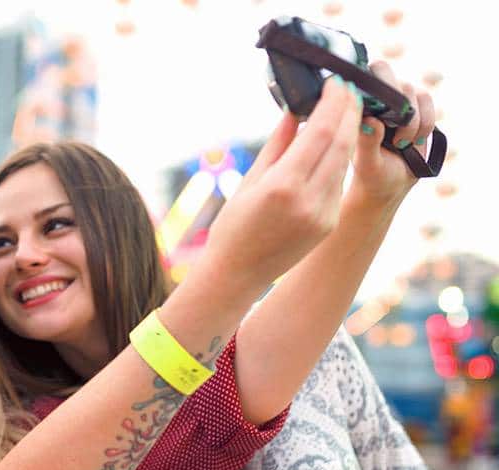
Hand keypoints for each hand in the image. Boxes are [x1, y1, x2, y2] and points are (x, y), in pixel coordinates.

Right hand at [198, 76, 362, 300]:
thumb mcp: (250, 180)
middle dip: (349, 113)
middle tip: (349, 88)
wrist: (238, 273)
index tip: (337, 83)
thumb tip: (297, 111)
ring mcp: (323, 214)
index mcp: (283, 185)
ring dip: (347, 134)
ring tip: (343, 110)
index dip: (334, 104)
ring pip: (343, 163)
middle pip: (341, 144)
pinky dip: (338, 160)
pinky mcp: (330, 223)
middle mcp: (308, 200)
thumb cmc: (233, 225)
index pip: (321, 133)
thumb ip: (278, 144)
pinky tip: (333, 144)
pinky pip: (337, 183)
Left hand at [347, 61, 436, 211]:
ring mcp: (397, 101)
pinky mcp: (418, 108)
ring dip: (411, 119)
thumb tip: (372, 121)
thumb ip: (367, 142)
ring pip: (412, 90)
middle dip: (396, 100)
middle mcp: (374, 98)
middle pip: (387, 72)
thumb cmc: (371, 174)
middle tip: (395, 126)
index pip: (359, 76)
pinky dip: (425, 122)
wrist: (391, 184)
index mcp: (354, 107)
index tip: (380, 109)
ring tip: (401, 143)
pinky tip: (415, 141)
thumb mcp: (367, 162)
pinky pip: (428, 101)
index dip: (371, 82)